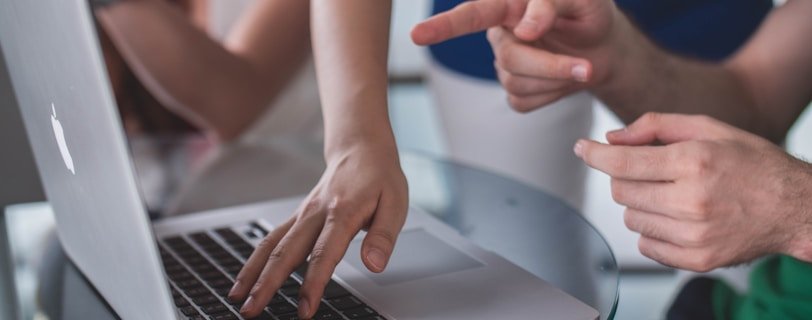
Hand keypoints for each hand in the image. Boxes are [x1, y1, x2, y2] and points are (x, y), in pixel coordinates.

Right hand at [228, 142, 408, 317]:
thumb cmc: (379, 177)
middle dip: (267, 284)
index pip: (323, 254)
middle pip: (286, 252)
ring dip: (252, 273)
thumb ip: (383, 236)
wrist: (360, 147)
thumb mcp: (396, 203)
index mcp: (342, 212)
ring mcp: (303, 214)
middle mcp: (316, 213)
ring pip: (271, 245)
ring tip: (237, 298)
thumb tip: (374, 264)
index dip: (313, 283)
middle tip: (252, 310)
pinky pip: (271, 238)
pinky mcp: (297, 217)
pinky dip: (255, 259)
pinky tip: (246, 278)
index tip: (305, 308)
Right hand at [411, 0, 621, 111]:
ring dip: (557, 80)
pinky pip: (524, 102)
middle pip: (509, 59)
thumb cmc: (589, 14)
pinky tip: (563, 81)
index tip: (417, 35)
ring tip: (582, 65)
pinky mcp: (516, 91)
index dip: (443, 26)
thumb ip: (550, 4)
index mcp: (508, 6)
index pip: (472, 15)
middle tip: (587, 67)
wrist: (606, 48)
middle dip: (550, 66)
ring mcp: (505, 65)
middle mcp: (500, 34)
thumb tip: (525, 29)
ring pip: (516, 84)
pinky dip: (552, 96)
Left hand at [574, 113, 811, 271]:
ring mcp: (694, 235)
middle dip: (626, 176)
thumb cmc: (752, 163)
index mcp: (694, 162)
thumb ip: (655, 126)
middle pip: (621, 191)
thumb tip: (611, 139)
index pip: (623, 163)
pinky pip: (646, 245)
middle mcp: (692, 201)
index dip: (595, 155)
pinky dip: (652, 231)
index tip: (582, 148)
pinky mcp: (697, 260)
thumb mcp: (709, 128)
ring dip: (640, 204)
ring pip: (630, 218)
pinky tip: (677, 217)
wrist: (794, 207)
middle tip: (652, 171)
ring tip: (672, 194)